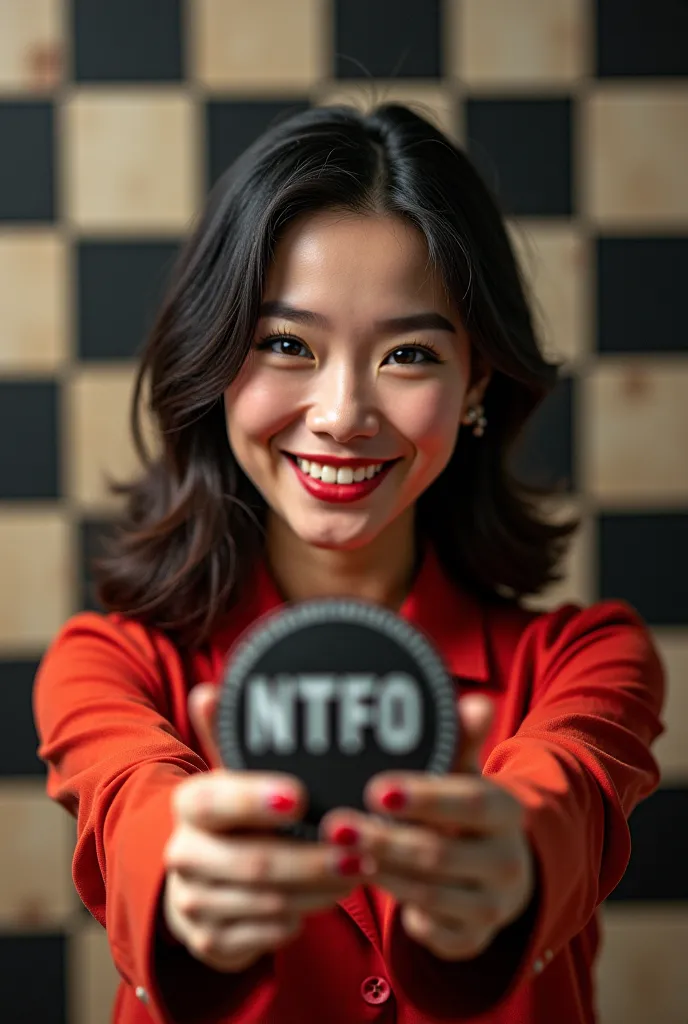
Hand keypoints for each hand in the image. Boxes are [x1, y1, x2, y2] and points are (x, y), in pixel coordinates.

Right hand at [162, 685, 374, 973]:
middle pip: (253, 861)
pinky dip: (298, 919)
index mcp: (190, 805)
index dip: (255, 799)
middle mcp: (183, 854)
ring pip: (265, 903)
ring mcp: (193, 902)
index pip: (217, 800)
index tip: (301, 797)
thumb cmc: (236, 814)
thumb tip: (208, 689)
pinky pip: (262, 937)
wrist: (201, 876)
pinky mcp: (208, 942)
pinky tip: (325, 900)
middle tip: (359, 851)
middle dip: (311, 860)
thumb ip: (229, 734)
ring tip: (358, 872)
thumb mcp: (235, 774)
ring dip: (318, 890)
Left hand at [320, 694, 534, 961]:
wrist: (497, 869)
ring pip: (429, 894)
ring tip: (337, 852)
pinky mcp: (472, 940)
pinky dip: (398, 912)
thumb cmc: (463, 809)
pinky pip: (431, 932)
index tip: (376, 789)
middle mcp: (507, 863)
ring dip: (380, 873)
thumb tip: (476, 702)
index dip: (425, 796)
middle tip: (336, 825)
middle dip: (385, 840)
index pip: (470, 801)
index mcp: (507, 812)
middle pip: (441, 853)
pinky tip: (363, 888)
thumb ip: (461, 740)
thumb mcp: (463, 774)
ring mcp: (492, 907)